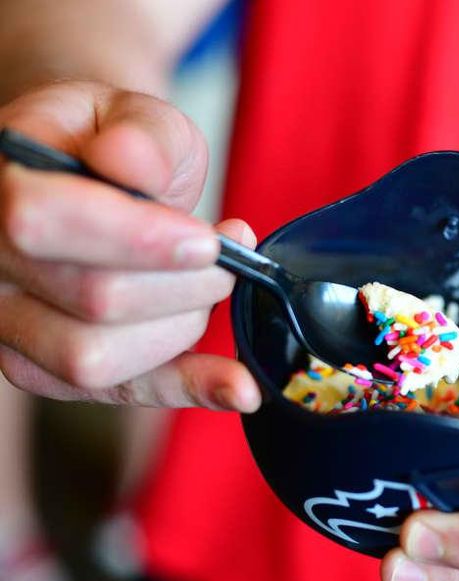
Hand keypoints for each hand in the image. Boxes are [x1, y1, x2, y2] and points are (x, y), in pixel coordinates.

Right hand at [0, 81, 259, 410]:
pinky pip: (120, 393)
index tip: (207, 240)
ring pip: (96, 359)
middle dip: (184, 283)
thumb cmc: (113, 143)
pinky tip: (240, 388)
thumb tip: (130, 163)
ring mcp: (9, 327)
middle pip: (91, 300)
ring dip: (183, 325)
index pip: (38, 221)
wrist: (94, 176)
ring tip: (212, 282)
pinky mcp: (50, 370)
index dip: (136, 238)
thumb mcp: (134, 114)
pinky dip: (187, 389)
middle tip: (224, 255)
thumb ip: (141, 134)